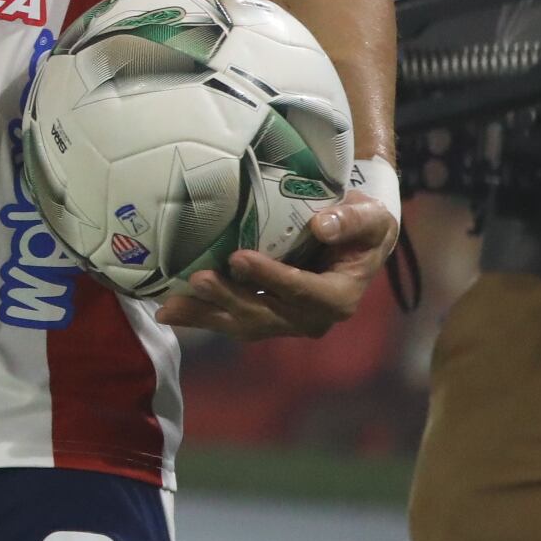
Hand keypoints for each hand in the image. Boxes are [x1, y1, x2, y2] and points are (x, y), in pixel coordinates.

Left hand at [157, 194, 399, 340]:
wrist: (354, 241)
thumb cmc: (363, 226)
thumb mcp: (371, 217)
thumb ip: (352, 220)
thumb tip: (322, 225)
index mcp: (339, 297)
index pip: (304, 292)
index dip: (272, 278)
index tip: (240, 258)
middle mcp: (311, 318)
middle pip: (266, 314)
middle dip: (229, 299)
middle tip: (199, 280)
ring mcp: (285, 321)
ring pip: (242, 323)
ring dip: (206, 315)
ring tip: (171, 306)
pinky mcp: (264, 316)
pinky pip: (230, 320)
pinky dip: (200, 316)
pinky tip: (169, 311)